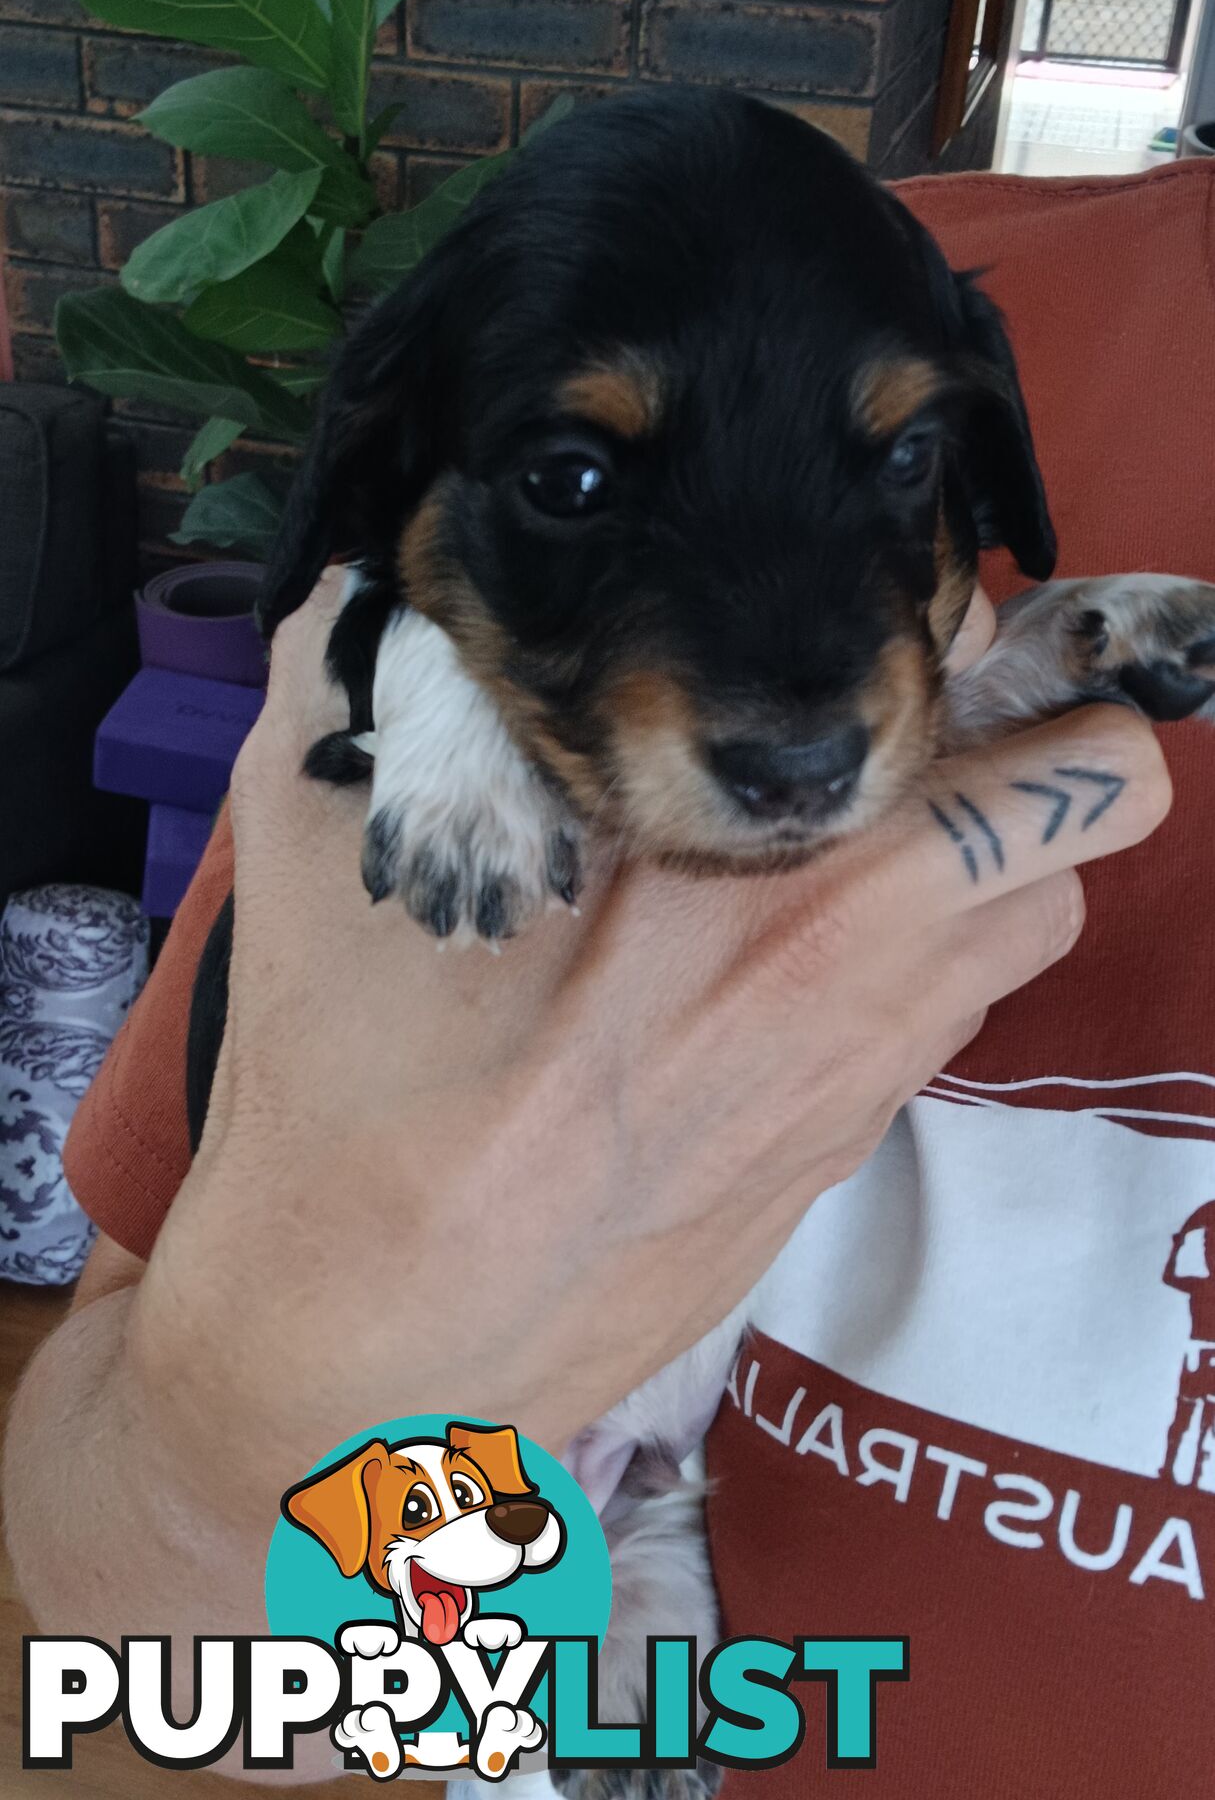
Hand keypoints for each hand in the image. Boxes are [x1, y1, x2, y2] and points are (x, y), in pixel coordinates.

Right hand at [136, 576, 1168, 1531]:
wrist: (375, 1359)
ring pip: (1034, 925)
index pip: (1027, 740)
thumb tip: (367, 587)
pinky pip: (942, 1021)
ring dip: (979, 859)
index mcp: (775, 878)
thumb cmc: (353, 1096)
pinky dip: (907, 963)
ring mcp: (867, 1083)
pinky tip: (758, 965)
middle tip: (889, 724)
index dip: (982, 654)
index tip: (894, 634)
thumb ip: (360, 669)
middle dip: (1024, 749)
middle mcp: (868, 980)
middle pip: (1089, 820)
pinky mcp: (835, 1162)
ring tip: (832, 838)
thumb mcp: (323, 840)